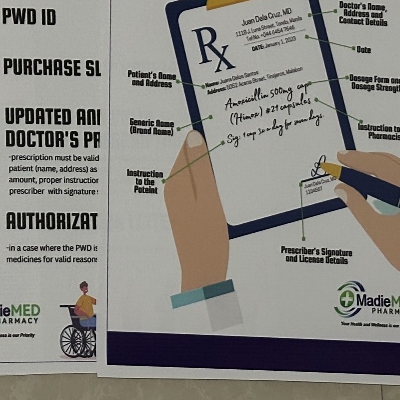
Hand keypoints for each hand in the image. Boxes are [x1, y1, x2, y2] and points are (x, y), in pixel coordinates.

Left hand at [164, 130, 229, 291]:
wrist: (202, 272)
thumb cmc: (208, 238)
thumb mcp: (209, 198)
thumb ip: (201, 168)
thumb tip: (194, 136)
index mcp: (175, 183)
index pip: (187, 148)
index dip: (202, 138)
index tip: (220, 127)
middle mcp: (172, 189)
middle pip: (189, 160)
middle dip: (205, 151)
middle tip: (227, 140)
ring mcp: (178, 201)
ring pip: (195, 173)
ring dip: (209, 167)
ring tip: (228, 161)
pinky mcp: (187, 211)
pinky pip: (197, 187)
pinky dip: (209, 183)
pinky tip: (222, 185)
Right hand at [334, 150, 399, 274]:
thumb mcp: (377, 228)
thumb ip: (357, 205)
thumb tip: (342, 188)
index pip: (380, 166)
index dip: (358, 159)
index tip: (341, 158)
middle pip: (388, 161)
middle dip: (363, 159)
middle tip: (343, 159)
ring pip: (394, 165)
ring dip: (372, 164)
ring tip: (353, 167)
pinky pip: (399, 173)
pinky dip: (382, 172)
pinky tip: (369, 176)